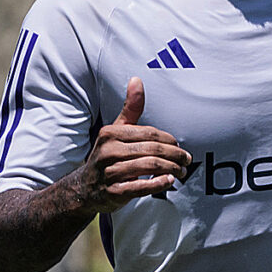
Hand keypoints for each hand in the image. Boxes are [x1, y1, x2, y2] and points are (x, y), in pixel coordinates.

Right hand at [73, 78, 190, 210]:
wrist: (84, 187)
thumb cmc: (108, 155)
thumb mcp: (116, 130)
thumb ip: (130, 108)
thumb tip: (137, 79)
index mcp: (110, 133)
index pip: (150, 133)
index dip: (170, 140)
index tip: (179, 146)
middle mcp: (108, 151)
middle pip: (153, 150)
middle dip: (175, 156)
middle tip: (186, 160)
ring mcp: (109, 172)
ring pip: (150, 167)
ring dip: (172, 170)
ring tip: (181, 171)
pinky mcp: (114, 192)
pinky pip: (141, 187)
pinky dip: (159, 183)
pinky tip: (169, 181)